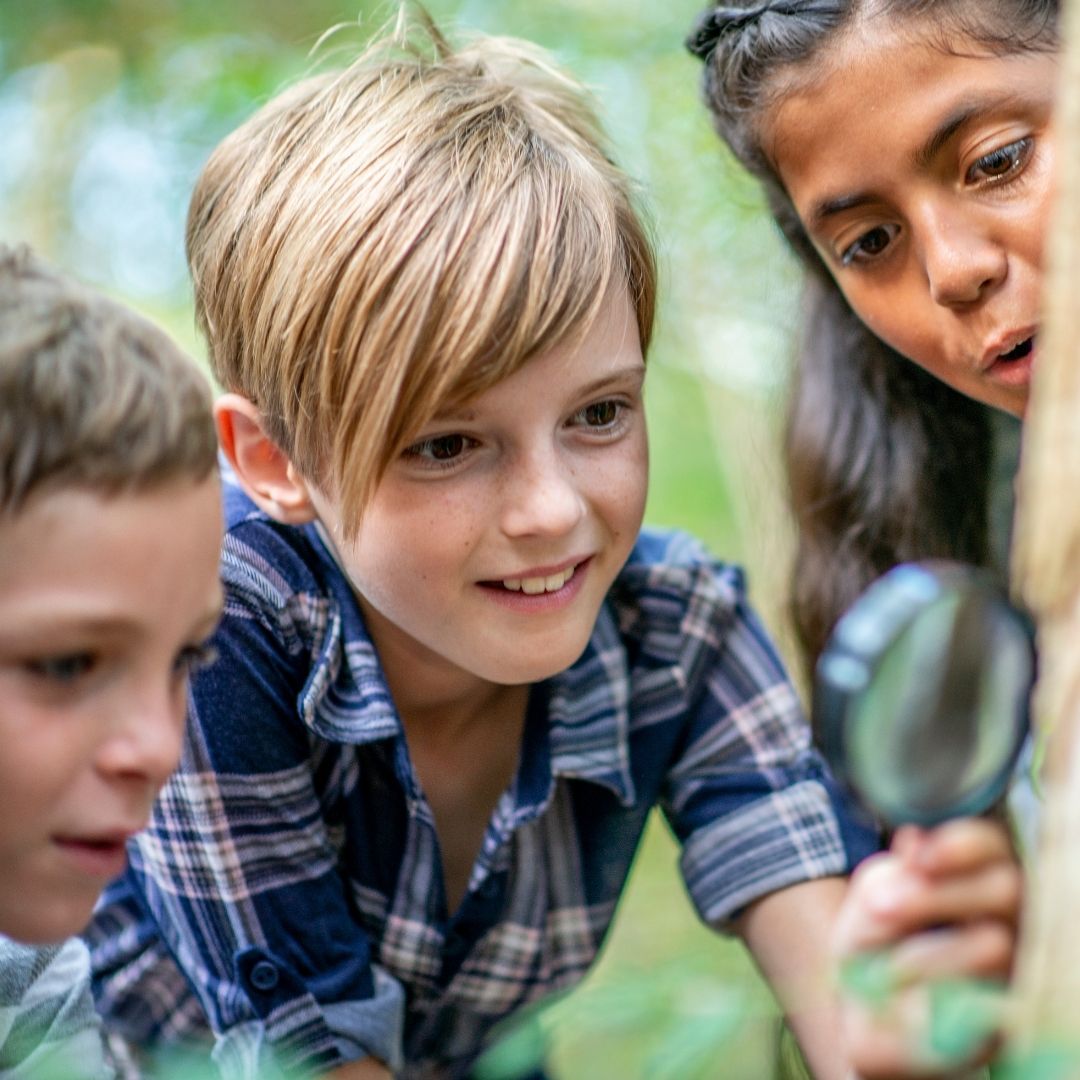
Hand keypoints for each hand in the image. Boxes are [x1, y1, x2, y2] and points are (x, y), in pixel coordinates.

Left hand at [832, 818, 1020, 1078]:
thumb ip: (893, 872)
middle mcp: (1012, 918)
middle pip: (1006, 888)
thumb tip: (913, 840)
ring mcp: (1018, 968)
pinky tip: (909, 1003)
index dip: (962, 845)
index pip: (992, 845)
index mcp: (979, 875)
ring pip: (997, 945)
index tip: (919, 859)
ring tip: (883, 968)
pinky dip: (937, 1000)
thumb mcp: (871, 900)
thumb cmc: (875, 943)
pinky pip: (990, 1004)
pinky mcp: (1011, 1018)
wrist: (868, 1016)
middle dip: (935, 895)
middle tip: (878, 907)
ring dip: (925, 953)